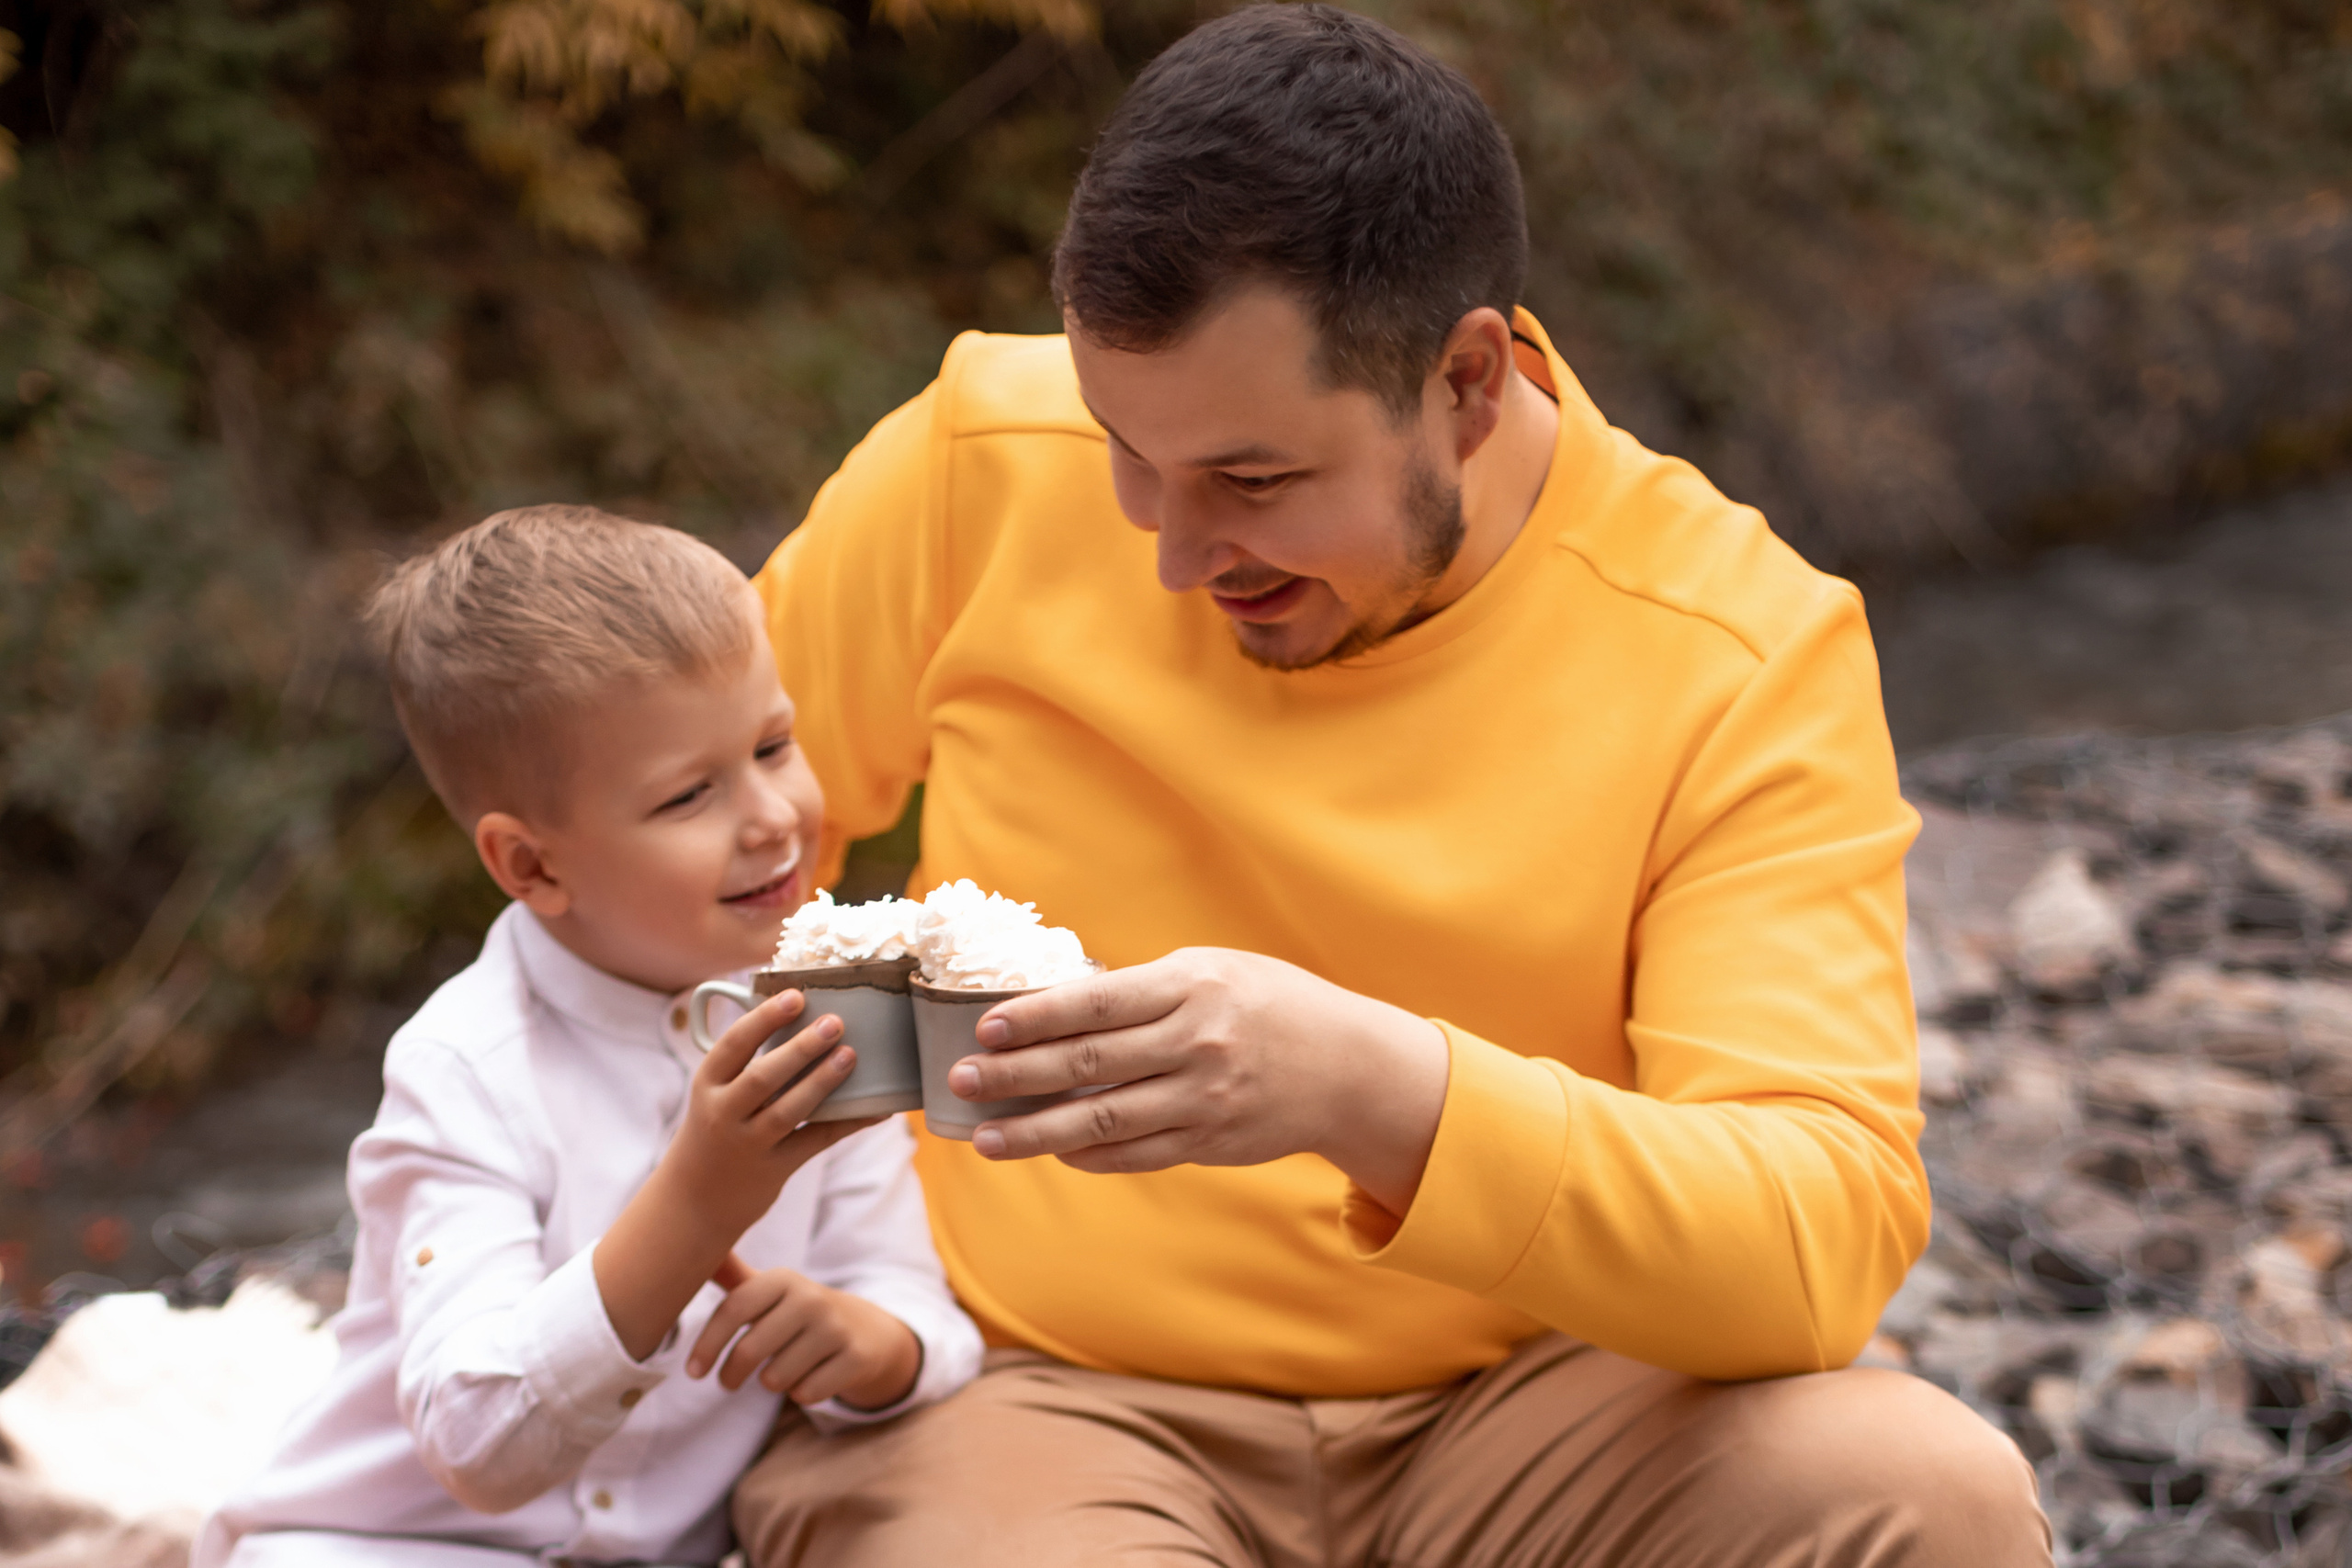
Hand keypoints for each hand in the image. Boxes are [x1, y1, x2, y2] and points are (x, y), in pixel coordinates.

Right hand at [594, 990, 877, 1361]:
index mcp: (707, 1084)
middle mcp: (723, 1114)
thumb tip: (796, 1009)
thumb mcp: (713, 1095)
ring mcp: (748, 1145)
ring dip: (822, 1082)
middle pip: (763, 1077)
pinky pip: (817, 1140)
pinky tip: (878, 1107)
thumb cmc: (713, 1131)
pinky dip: (849, 1122)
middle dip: (800, 1049)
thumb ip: (745, 1062)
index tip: (795, 995)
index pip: (734, 1045)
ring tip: (851, 1055)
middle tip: (834, 1022)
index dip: (764, 1018)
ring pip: (790, 1111)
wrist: (691, 1201)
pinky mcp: (774, 1169)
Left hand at [687, 1265, 922, 1409]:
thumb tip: (698, 1249)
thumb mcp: (770, 1291)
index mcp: (783, 1279)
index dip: (707, 1343)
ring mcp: (837, 1327)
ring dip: (771, 1382)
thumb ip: (734, 1276)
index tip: (693, 1372)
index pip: (734, 1309)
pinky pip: (806, 1394)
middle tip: (728, 1381)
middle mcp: (811, 1298)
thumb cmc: (798, 1313)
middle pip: (750, 1350)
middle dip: (731, 1374)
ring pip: (776, 1378)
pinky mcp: (856, 1356)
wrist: (865, 1328)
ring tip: (782, 1370)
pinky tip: (811, 1377)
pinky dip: (801, 1394)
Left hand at [946, 948, 1449, 1216]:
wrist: (1350, 1069)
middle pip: (1087, 1065)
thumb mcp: (1214, 970)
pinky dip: (1087, 1155)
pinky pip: (1134, 1155)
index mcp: (1193, 987)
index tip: (983, 1027)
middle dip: (1014, 1075)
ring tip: (984, 1137)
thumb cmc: (1271, 1005)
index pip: (1096, 1004)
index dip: (1034, 1017)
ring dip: (1034, 1132)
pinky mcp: (1210, 1143)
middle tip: (959, 1081)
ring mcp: (1203, 1100)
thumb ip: (1144, 989)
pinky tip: (1051, 1152)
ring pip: (1101, 1122)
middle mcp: (1196, 1045)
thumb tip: (1060, 1004)